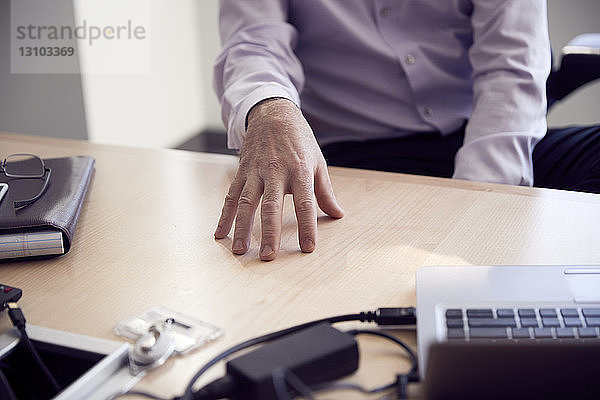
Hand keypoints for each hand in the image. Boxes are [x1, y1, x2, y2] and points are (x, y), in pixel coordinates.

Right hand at [214, 98, 343, 259]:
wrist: (273, 114)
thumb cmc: (299, 140)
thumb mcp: (317, 162)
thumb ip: (325, 191)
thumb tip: (337, 214)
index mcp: (299, 171)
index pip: (305, 204)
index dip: (307, 227)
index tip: (308, 248)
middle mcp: (276, 172)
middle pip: (271, 206)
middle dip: (269, 233)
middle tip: (267, 256)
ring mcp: (256, 172)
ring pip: (247, 203)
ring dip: (242, 228)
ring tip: (239, 251)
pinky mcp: (242, 172)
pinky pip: (232, 196)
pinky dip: (224, 215)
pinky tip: (220, 233)